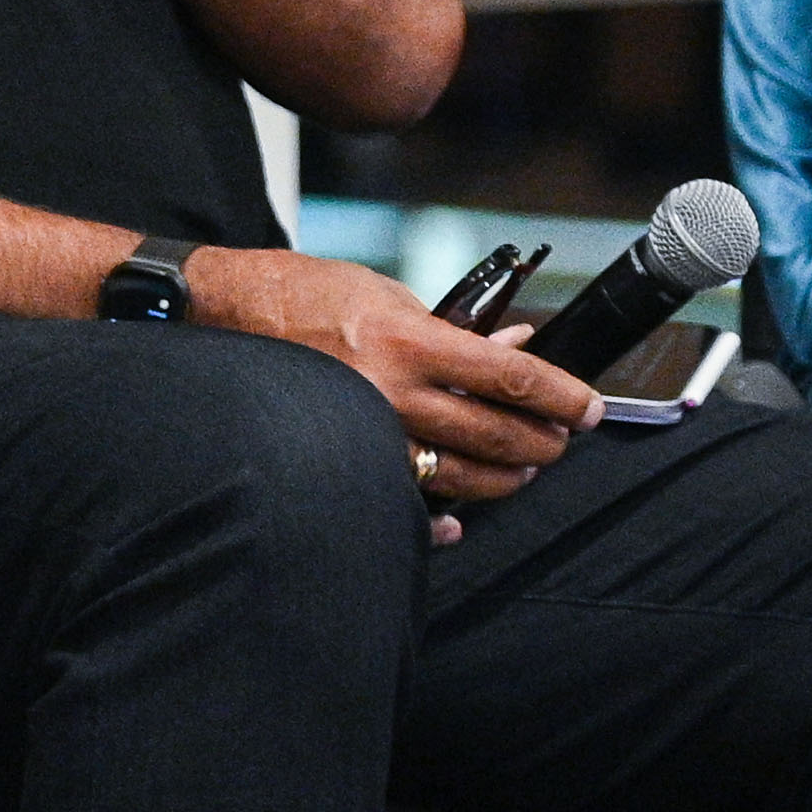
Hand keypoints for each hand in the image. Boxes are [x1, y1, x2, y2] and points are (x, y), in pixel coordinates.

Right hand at [181, 245, 597, 535]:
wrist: (221, 319)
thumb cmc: (300, 296)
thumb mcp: (384, 291)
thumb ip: (450, 325)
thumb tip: (511, 344)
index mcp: (409, 340)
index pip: (513, 377)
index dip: (563, 395)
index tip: (591, 408)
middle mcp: (392, 393)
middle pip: (496, 433)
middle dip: (544, 441)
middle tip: (564, 440)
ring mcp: (366, 432)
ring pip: (459, 474)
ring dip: (505, 476)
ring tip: (524, 467)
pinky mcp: (341, 458)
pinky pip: (403, 502)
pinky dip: (439, 519)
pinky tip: (461, 519)